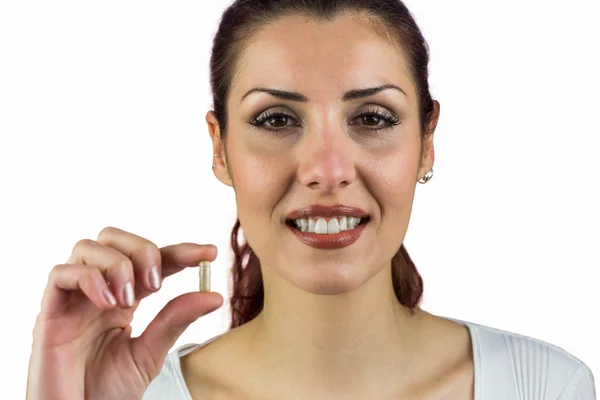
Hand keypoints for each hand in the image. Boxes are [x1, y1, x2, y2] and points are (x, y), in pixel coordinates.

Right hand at [26, 226, 223, 399]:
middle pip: (115, 238)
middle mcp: (99, 291)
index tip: (209, 253)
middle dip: (142, 249)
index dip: (181, 251)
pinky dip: (89, 279)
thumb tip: (213, 296)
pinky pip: (61, 274)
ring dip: (117, 265)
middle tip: (156, 284)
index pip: (153, 259)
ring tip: (129, 300)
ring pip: (88, 247)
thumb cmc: (106, 392)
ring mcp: (73, 300)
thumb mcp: (150, 354)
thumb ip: (175, 321)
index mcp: (126, 298)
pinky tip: (108, 303)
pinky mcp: (50, 314)